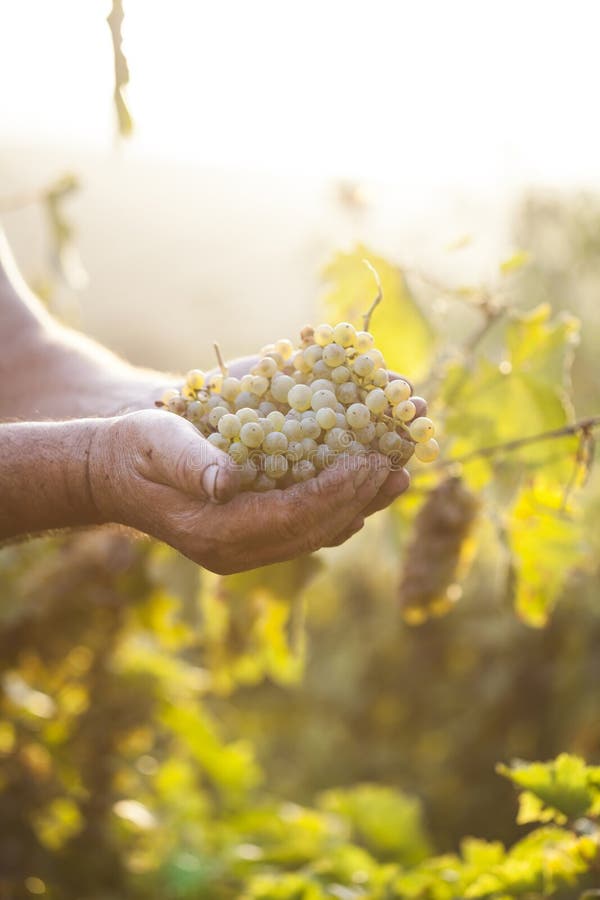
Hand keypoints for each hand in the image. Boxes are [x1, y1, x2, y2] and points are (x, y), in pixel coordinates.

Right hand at [89, 409, 409, 573]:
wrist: (112, 476)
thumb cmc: (135, 450)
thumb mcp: (158, 443)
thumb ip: (192, 462)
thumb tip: (228, 481)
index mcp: (215, 531)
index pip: (292, 515)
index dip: (337, 489)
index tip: (372, 460)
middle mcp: (234, 551)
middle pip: (313, 530)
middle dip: (360, 499)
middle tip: (400, 469)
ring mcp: (241, 552)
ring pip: (314, 535)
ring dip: (358, 508)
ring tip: (395, 479)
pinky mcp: (247, 542)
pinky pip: (303, 532)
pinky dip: (336, 511)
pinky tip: (361, 491)